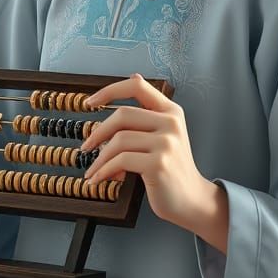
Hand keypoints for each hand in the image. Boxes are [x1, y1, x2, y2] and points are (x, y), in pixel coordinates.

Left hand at [81, 73, 221, 238]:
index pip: (137, 87)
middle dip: (98, 132)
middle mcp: (171, 123)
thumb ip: (148, 111)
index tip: (89, 103)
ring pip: (118, 140)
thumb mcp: (164, 133)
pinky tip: (98, 179)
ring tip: (93, 170)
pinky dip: (104, 171)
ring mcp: (166, 143)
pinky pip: (120, 161)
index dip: (110, 91)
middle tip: (85, 147)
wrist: (191, 200)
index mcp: (171, 111)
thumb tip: (134, 76)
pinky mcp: (158, 164)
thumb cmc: (170, 168)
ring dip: (99, 158)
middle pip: (122, 115)